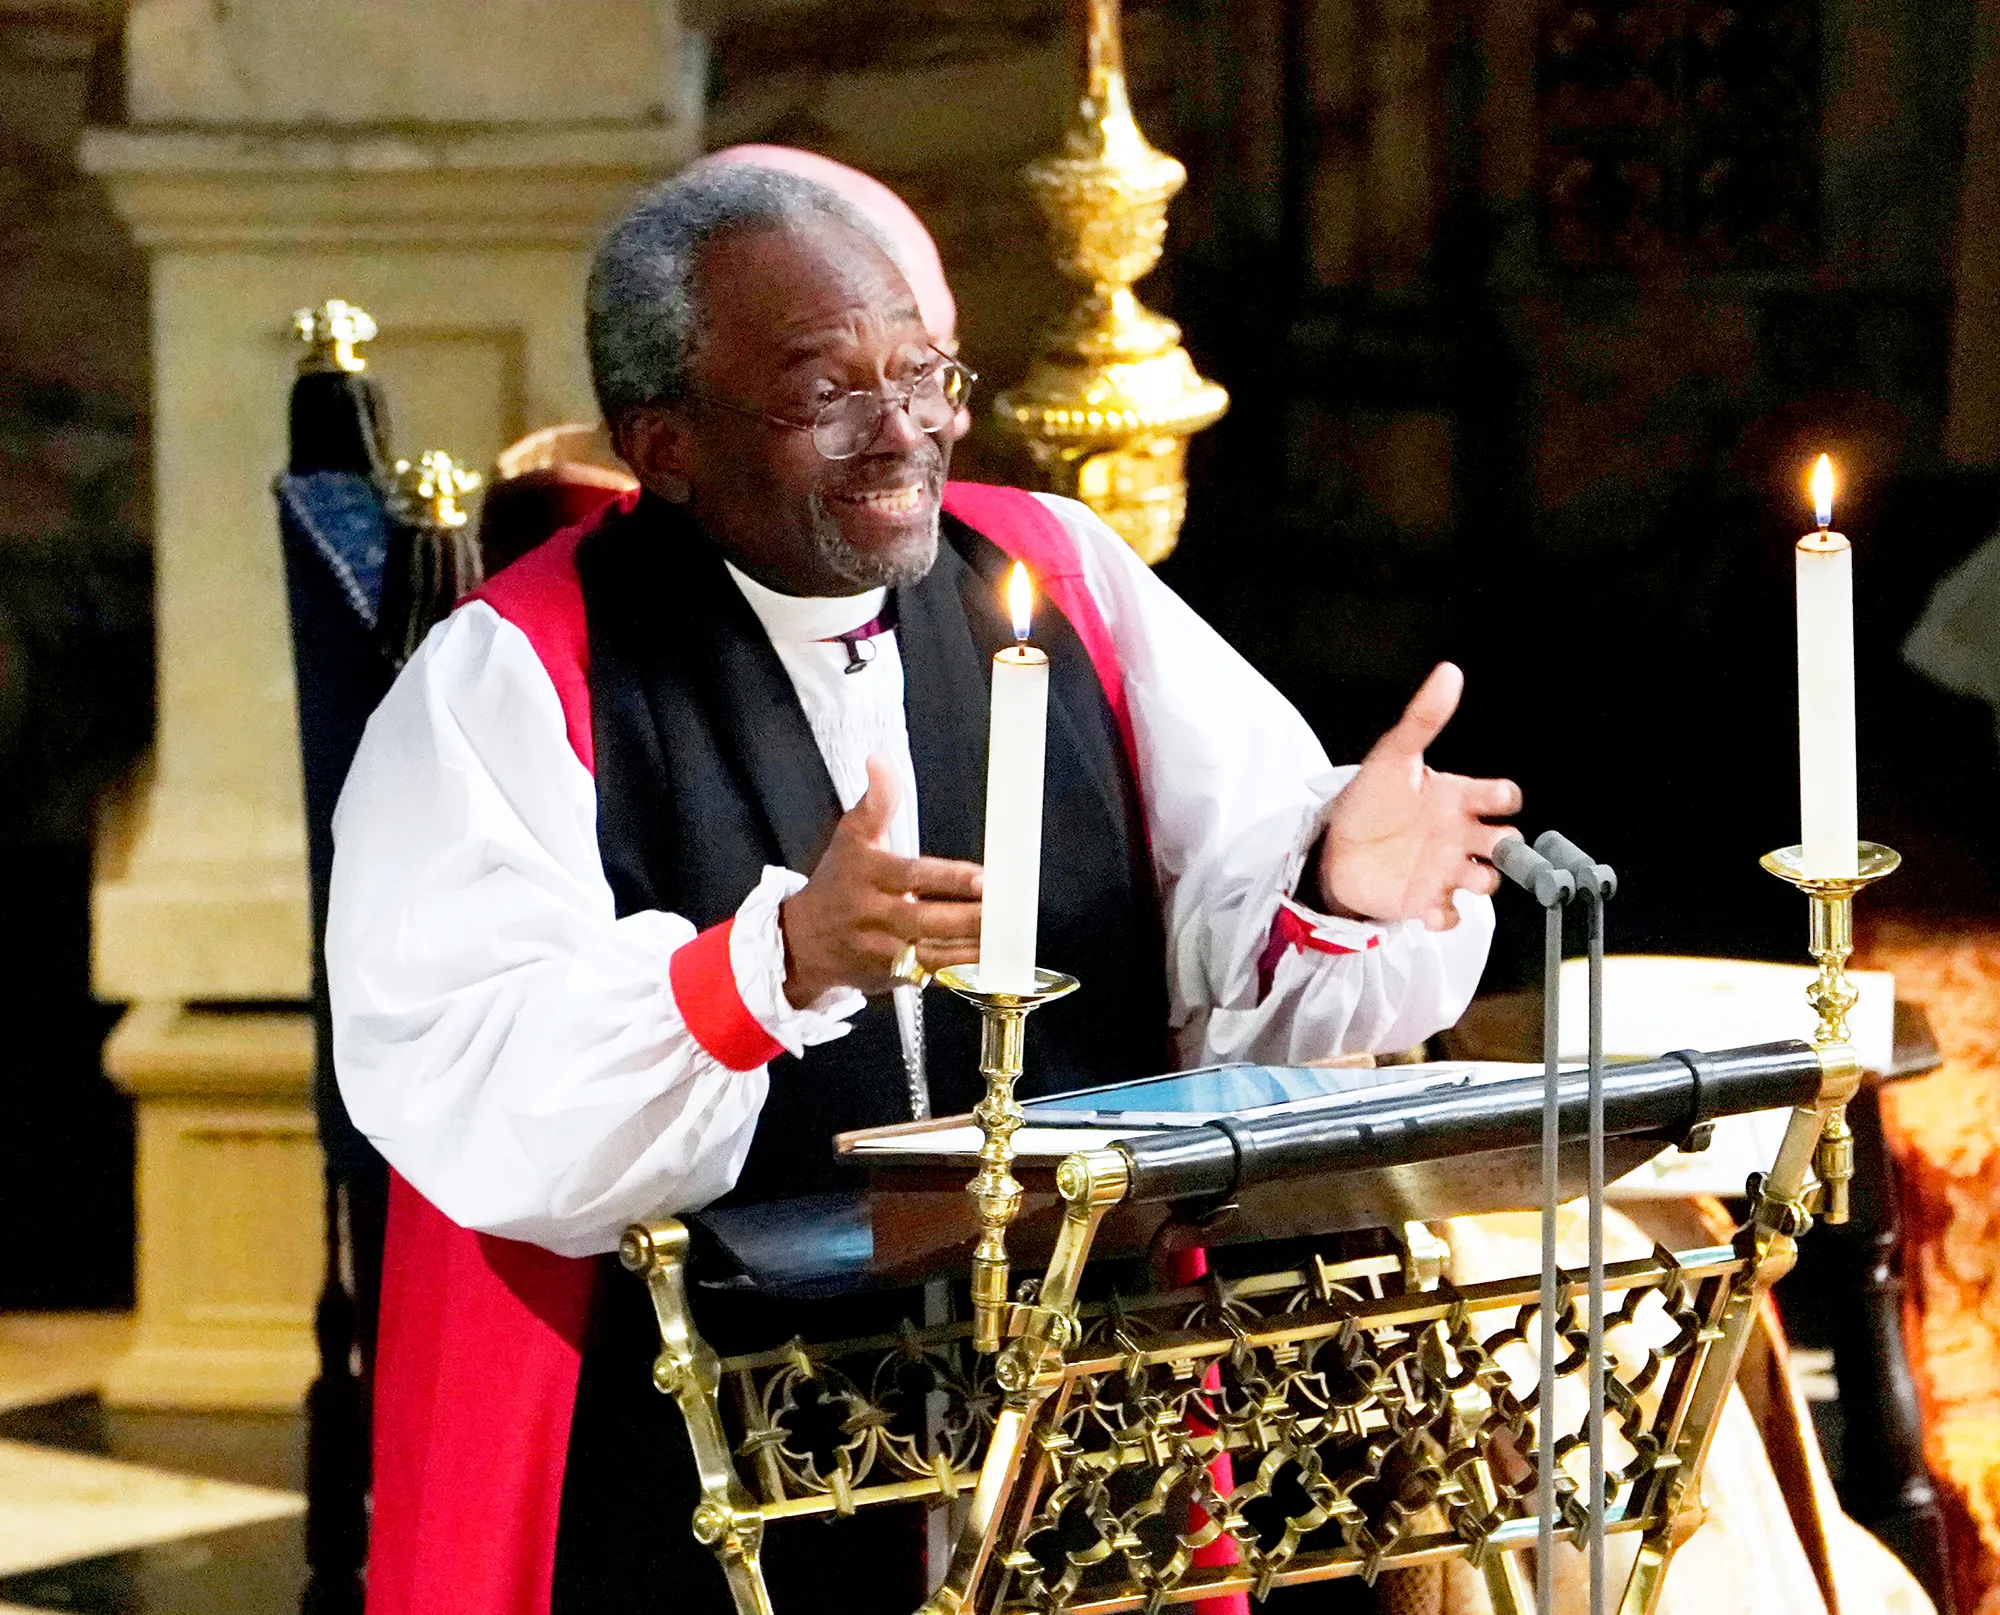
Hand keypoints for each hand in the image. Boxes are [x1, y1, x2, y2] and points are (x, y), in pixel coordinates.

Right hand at [780, 755, 983, 1005]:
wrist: (802, 943)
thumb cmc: (836, 884)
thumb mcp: (851, 837)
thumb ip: (876, 802)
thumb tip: (880, 761)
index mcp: (868, 875)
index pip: (913, 876)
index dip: (949, 879)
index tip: (983, 878)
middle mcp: (874, 916)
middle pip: (926, 920)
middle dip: (969, 918)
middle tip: (1007, 910)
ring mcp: (883, 951)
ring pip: (933, 955)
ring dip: (972, 949)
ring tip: (1007, 937)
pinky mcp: (892, 978)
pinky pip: (932, 977)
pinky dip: (960, 971)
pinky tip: (989, 961)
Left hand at [1317, 663, 1521, 930]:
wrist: (1332, 845)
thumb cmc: (1368, 799)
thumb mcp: (1393, 754)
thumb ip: (1423, 717)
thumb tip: (1449, 672)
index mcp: (1457, 798)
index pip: (1504, 797)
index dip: (1503, 797)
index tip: (1489, 797)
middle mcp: (1459, 834)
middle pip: (1508, 844)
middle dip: (1508, 848)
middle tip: (1488, 844)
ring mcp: (1445, 869)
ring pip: (1486, 881)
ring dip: (1479, 880)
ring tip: (1456, 874)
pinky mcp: (1425, 900)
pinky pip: (1452, 915)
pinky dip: (1447, 915)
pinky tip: (1429, 905)